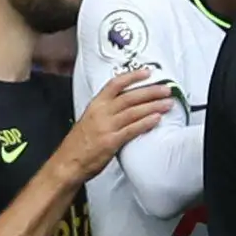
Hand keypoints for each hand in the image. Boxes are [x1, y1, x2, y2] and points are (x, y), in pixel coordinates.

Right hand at [54, 70, 174, 179]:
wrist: (67, 163)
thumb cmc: (79, 144)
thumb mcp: (90, 120)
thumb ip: (107, 112)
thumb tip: (128, 105)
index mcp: (95, 105)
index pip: (114, 84)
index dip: (132, 77)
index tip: (147, 72)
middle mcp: (100, 113)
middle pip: (129, 97)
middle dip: (150, 91)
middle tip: (167, 89)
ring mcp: (105, 127)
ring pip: (134, 111)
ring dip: (154, 106)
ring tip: (168, 103)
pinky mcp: (110, 141)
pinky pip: (131, 129)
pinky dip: (146, 123)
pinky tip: (157, 119)